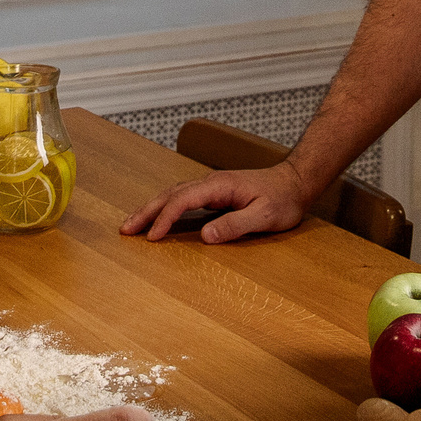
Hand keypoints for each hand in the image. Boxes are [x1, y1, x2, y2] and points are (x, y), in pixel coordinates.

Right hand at [119, 162, 312, 244]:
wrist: (295, 182)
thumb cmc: (283, 200)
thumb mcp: (264, 217)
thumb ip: (235, 225)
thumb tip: (204, 236)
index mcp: (219, 185)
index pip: (182, 200)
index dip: (165, 219)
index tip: (151, 238)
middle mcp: (210, 182)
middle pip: (170, 194)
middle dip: (146, 211)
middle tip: (124, 229)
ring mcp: (211, 186)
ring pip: (173, 194)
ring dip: (152, 208)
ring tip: (133, 224)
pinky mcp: (214, 193)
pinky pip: (182, 198)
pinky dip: (165, 207)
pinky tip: (158, 218)